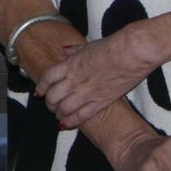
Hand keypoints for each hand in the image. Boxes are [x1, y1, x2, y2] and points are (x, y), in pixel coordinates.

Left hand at [38, 28, 155, 127]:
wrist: (131, 53)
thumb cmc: (112, 46)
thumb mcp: (88, 46)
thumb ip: (75, 51)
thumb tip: (66, 50)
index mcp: (70, 65)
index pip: (48, 78)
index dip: (41, 87)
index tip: (40, 92)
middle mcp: (74, 80)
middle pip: (53, 96)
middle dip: (49, 103)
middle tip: (51, 105)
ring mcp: (86, 92)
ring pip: (63, 108)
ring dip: (58, 113)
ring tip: (58, 114)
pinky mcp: (100, 102)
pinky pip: (80, 116)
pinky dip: (70, 121)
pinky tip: (65, 124)